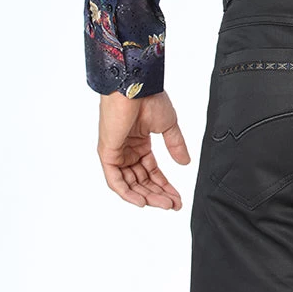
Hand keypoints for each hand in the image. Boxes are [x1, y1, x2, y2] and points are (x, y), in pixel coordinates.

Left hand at [96, 88, 191, 208]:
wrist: (135, 86)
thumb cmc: (149, 98)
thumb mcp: (168, 125)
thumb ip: (175, 145)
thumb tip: (185, 163)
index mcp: (139, 143)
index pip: (152, 171)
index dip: (165, 185)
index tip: (177, 198)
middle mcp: (127, 150)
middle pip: (142, 181)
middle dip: (158, 194)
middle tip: (173, 205)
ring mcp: (117, 153)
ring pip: (130, 184)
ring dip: (147, 196)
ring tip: (164, 204)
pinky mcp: (107, 154)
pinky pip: (116, 181)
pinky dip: (128, 193)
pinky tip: (143, 201)